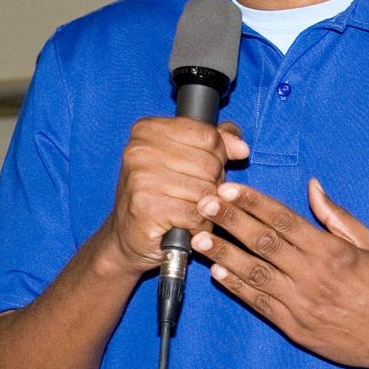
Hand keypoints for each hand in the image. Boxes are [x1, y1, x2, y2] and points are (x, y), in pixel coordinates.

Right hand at [102, 118, 248, 275]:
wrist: (127, 237)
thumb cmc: (159, 196)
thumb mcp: (184, 161)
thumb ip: (215, 144)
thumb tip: (241, 147)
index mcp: (148, 130)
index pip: (208, 135)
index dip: (218, 156)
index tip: (204, 169)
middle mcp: (140, 150)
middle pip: (210, 163)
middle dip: (213, 184)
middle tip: (194, 195)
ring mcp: (141, 179)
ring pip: (206, 190)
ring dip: (207, 207)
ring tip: (189, 210)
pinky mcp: (147, 208)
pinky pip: (196, 214)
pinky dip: (199, 225)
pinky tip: (186, 225)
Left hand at [190, 177, 368, 368]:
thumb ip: (337, 216)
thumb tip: (313, 186)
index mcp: (334, 252)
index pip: (284, 220)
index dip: (253, 203)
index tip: (230, 189)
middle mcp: (315, 277)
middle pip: (263, 243)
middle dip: (230, 221)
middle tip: (203, 204)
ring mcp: (303, 305)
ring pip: (254, 274)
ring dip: (223, 253)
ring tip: (197, 237)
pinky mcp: (297, 329)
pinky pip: (260, 304)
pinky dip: (237, 287)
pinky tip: (217, 272)